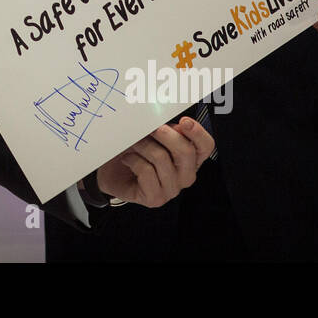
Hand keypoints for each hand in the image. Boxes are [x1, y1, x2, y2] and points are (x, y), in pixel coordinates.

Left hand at [94, 116, 213, 207]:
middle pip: (185, 151)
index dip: (198, 132)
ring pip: (161, 158)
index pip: (206, 146)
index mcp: (190, 159)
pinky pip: (146, 171)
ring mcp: (171, 189)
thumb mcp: (152, 135)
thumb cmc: (134, 150)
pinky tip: (127, 159)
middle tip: (148, 128)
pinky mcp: (155, 199)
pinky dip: (133, 160)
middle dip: (165, 134)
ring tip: (132, 144)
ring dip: (142, 145)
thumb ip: (166, 128)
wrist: (112, 171)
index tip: (184, 121)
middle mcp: (185, 175)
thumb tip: (169, 118)